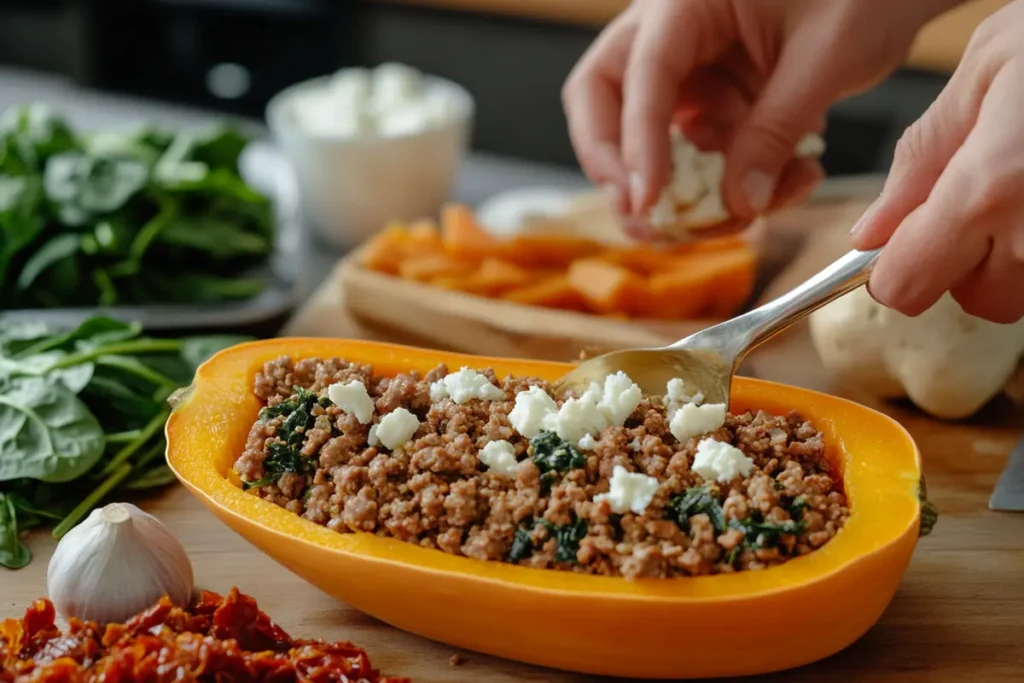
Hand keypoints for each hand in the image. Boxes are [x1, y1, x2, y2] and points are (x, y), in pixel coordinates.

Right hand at [562, 0, 954, 226]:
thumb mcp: (827, 56)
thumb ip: (776, 129)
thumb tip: (737, 203)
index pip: (641, 73)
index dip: (636, 142)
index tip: (646, 202)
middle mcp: (672, 32)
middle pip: (603, 99)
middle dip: (617, 166)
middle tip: (642, 217)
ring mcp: (690, 68)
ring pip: (652, 140)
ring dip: (691, 188)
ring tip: (750, 212)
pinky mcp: (714, 98)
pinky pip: (703, 153)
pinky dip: (734, 181)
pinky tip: (791, 181)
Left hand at [850, 0, 1023, 323]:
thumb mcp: (990, 65)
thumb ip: (922, 155)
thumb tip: (873, 229)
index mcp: (990, 188)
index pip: (907, 286)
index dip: (897, 266)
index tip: (904, 239)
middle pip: (977, 299)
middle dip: (965, 261)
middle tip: (983, 195)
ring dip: (1015, 255)